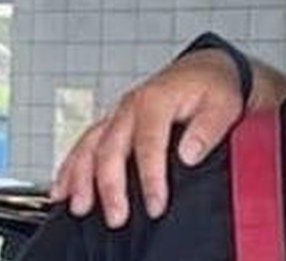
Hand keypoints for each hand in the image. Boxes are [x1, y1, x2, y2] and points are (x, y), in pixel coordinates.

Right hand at [49, 48, 243, 226]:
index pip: (148, 143)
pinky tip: (61, 190)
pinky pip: (84, 144)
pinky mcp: (112, 123)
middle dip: (110, 185)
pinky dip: (70, 167)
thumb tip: (188, 154)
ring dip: (81, 177)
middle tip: (117, 217)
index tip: (156, 205)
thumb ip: (207, 129)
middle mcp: (131, 105)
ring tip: (79, 207)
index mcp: (156, 100)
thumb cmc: (213, 87)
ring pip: (89, 145)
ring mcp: (118, 114)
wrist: (203, 69)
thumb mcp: (223, 104)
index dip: (150, 178)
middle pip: (111, 148)